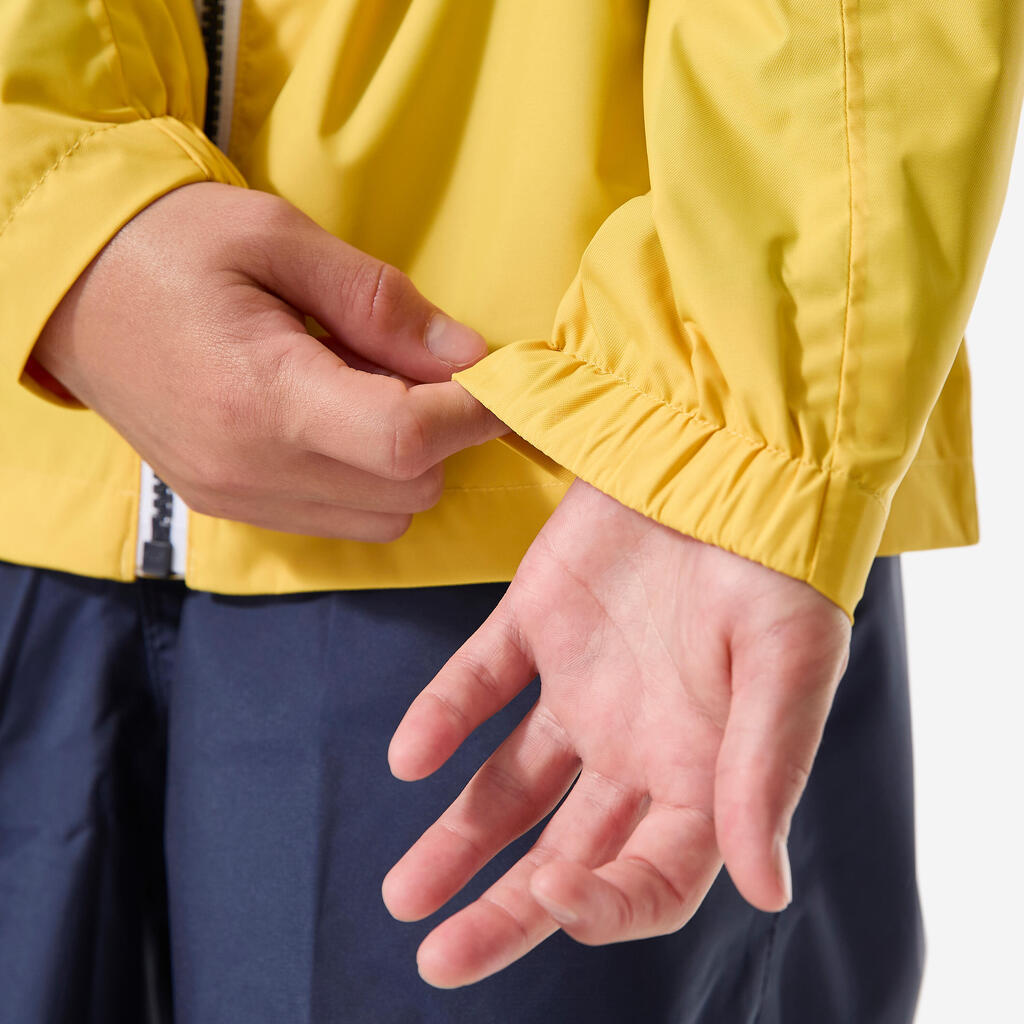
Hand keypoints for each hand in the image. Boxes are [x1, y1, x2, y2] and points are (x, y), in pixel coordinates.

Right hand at [33, 182, 505, 539]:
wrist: (69, 289)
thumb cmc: (170, 245)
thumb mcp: (279, 238)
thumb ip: (380, 303)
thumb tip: (468, 356)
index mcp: (262, 396)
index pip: (404, 440)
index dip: (473, 414)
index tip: (504, 383)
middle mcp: (251, 469)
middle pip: (407, 486)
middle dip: (439, 433)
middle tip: (415, 365)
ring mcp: (239, 499)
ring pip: (384, 515)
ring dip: (405, 461)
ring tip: (365, 387)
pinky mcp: (233, 507)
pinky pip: (340, 520)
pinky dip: (365, 478)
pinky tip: (333, 418)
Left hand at [383, 478, 850, 986]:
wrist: (726, 448)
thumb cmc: (776, 562)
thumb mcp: (787, 665)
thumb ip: (765, 773)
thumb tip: (768, 889)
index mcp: (702, 771)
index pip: (652, 877)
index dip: (606, 904)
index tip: (556, 893)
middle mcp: (636, 743)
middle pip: (566, 851)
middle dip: (508, 910)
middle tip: (439, 959)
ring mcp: (581, 685)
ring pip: (510, 783)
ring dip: (457, 837)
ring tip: (403, 895)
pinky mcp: (536, 621)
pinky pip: (479, 681)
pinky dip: (442, 716)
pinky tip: (411, 758)